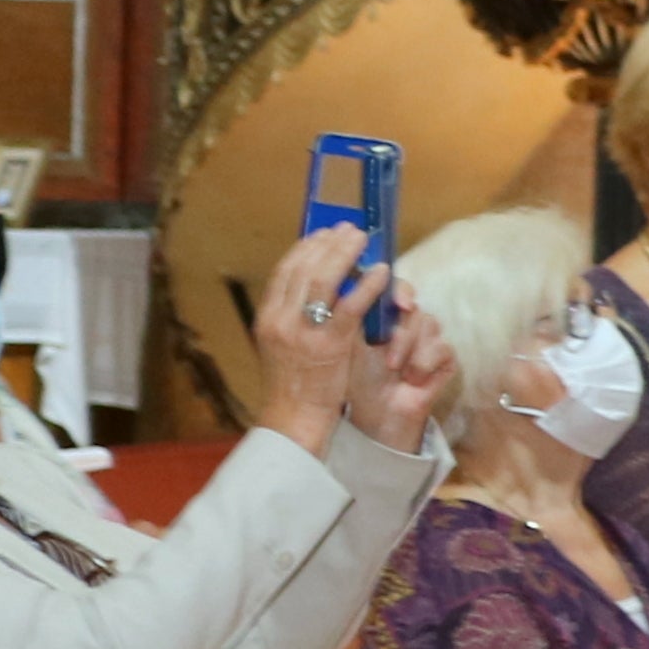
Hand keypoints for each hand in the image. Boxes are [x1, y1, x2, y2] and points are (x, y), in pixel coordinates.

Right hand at [243, 230, 375, 446]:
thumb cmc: (295, 383)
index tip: (324, 233)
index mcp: (267, 318)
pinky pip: (351, 305)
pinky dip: (367, 284)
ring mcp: (302, 332)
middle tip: (349, 230)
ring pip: (323, 280)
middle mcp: (280, 320)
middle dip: (328, 244)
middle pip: (303, 268)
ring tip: (363, 240)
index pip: (284, 271)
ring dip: (346, 254)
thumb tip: (316, 287)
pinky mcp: (329, 345)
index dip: (306, 248)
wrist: (294, 418)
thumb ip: (295, 316)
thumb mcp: (284, 344)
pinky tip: (381, 273)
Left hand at [347, 286, 455, 448]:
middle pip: (415, 308)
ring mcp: (429, 339)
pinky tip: (412, 379)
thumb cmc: (358, 377)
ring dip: (409, 350)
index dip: (400, 291)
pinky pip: (442, 348)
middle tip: (388, 353)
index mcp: (385, 314)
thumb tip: (362, 285)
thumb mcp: (349, 341)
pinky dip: (424, 364)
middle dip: (401, 332)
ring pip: (429, 325)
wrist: (375, 412)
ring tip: (395, 369)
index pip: (398, 289)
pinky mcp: (445, 358)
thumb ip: (356, 310)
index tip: (400, 303)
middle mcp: (409, 322)